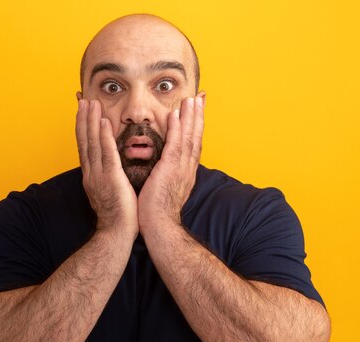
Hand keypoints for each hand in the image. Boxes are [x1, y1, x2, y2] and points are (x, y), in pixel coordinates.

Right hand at [76, 99, 138, 239]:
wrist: (116, 233)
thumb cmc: (118, 216)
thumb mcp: (110, 192)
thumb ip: (109, 178)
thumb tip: (112, 168)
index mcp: (91, 176)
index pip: (85, 147)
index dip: (83, 128)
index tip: (83, 112)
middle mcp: (91, 173)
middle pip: (84, 141)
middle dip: (83, 119)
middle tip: (82, 99)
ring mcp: (98, 175)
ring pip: (92, 143)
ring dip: (91, 121)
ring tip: (91, 103)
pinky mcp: (110, 178)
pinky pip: (106, 153)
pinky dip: (103, 136)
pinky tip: (103, 122)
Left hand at [138, 95, 204, 233]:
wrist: (160, 226)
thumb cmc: (158, 211)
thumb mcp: (167, 189)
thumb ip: (169, 175)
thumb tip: (166, 168)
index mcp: (186, 172)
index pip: (193, 144)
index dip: (196, 127)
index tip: (197, 111)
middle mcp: (187, 168)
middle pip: (196, 137)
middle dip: (198, 116)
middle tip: (200, 97)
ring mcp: (181, 168)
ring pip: (188, 137)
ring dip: (190, 117)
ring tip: (191, 99)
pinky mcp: (170, 169)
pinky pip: (175, 145)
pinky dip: (176, 129)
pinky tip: (175, 115)